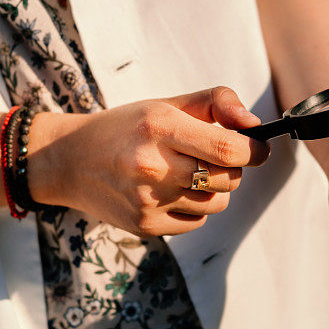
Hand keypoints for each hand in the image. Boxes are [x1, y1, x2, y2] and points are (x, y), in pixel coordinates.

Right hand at [28, 87, 268, 236]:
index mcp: (159, 126)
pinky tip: (168, 192)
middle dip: (233, 168)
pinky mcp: (146, 226)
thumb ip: (217, 103)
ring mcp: (147, 200)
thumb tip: (255, 126)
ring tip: (185, 174)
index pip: (229, 149)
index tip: (259, 148)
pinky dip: (193, 208)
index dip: (255, 151)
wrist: (70, 162)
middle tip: (212, 156)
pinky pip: (197, 222)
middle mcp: (152, 165)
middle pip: (229, 179)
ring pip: (217, 203)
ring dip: (214, 189)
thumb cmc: (127, 129)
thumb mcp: (166, 104)